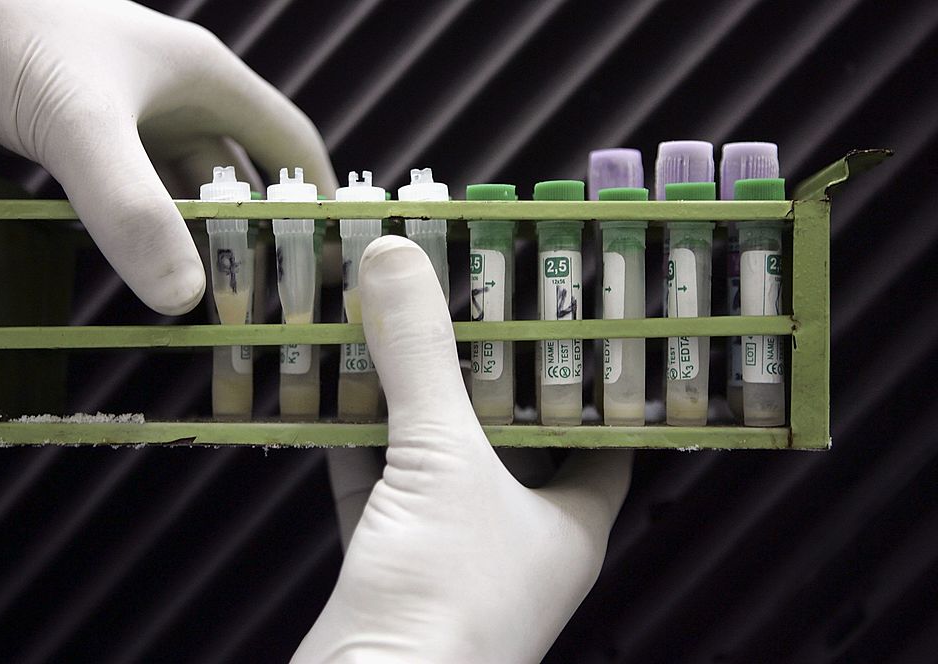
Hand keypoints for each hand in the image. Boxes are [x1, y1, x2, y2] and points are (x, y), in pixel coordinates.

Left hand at [0, 0, 335, 313]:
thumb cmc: (2, 31)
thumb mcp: (80, 123)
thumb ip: (131, 208)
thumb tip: (183, 299)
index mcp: (202, 78)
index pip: (289, 143)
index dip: (319, 200)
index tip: (334, 259)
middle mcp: (171, 98)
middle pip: (239, 178)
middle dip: (256, 238)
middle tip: (270, 301)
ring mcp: (124, 120)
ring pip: (182, 193)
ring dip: (196, 243)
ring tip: (213, 302)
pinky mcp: (78, 139)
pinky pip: (131, 198)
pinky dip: (145, 235)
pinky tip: (144, 270)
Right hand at [294, 237, 632, 662]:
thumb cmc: (445, 599)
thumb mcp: (443, 460)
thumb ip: (420, 359)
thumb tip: (397, 255)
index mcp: (571, 521)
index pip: (606, 435)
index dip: (593, 377)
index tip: (571, 316)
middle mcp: (519, 538)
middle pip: (511, 437)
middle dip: (484, 372)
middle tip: (466, 299)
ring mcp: (452, 555)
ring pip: (437, 460)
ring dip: (412, 401)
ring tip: (397, 327)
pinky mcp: (390, 569)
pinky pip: (378, 488)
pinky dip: (358, 442)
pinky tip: (337, 392)